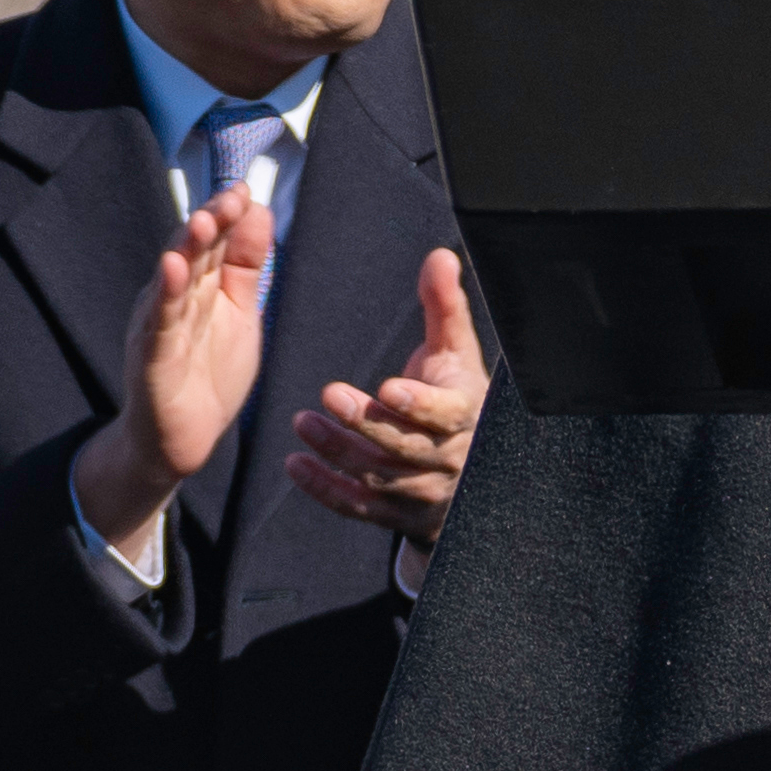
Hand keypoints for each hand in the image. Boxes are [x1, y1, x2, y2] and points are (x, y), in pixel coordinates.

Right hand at [72, 180, 274, 552]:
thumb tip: (257, 208)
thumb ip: (246, 265)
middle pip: (192, 253)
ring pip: (173, 282)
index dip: (226, 216)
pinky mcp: (152, 359)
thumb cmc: (210, 372)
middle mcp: (175, 299)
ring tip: (202, 222)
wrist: (182, 442)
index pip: (212, 242)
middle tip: (230, 198)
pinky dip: (165, 296)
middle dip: (210, 223)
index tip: (243, 190)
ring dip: (186, 250)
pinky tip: (171, 270)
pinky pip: (159, 324)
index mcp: (199, 286)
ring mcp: (160, 327)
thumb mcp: (240, 311)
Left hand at [285, 249, 486, 570]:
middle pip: (403, 446)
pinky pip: (357, 506)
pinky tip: (296, 464)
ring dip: (337, 451)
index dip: (418, 404)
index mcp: (463, 413)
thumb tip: (440, 256)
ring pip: (377, 476)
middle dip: (365, 423)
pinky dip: (324, 488)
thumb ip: (444, 305)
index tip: (387, 388)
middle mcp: (445, 458)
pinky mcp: (395, 515)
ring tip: (302, 423)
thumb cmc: (457, 391)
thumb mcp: (457, 350)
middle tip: (329, 396)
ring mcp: (420, 492)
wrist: (474, 469)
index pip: (444, 413)